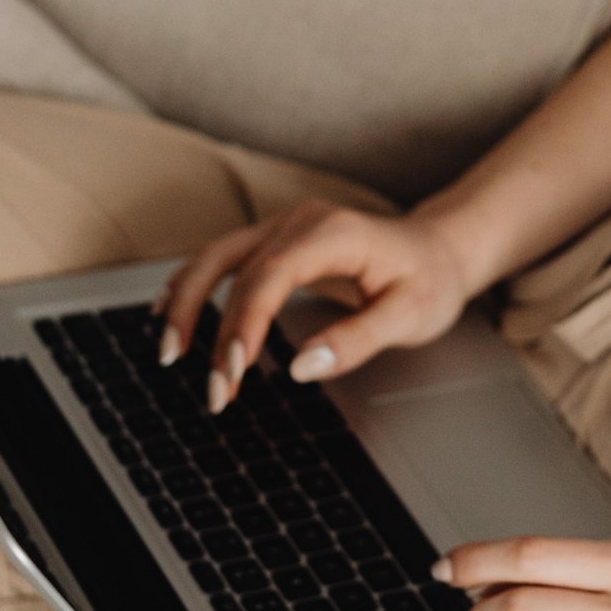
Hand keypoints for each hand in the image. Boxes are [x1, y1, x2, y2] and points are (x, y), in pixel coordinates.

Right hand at [151, 198, 478, 411]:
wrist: (441, 248)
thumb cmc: (430, 280)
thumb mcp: (411, 316)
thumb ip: (357, 340)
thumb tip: (300, 367)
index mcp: (333, 233)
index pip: (270, 276)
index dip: (243, 323)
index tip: (232, 371)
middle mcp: (299, 222)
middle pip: (232, 268)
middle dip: (211, 329)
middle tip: (210, 389)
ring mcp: (284, 226)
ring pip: (215, 256)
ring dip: (187, 302)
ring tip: (169, 353)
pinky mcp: (276, 240)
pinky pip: (223, 257)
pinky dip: (193, 284)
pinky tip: (170, 311)